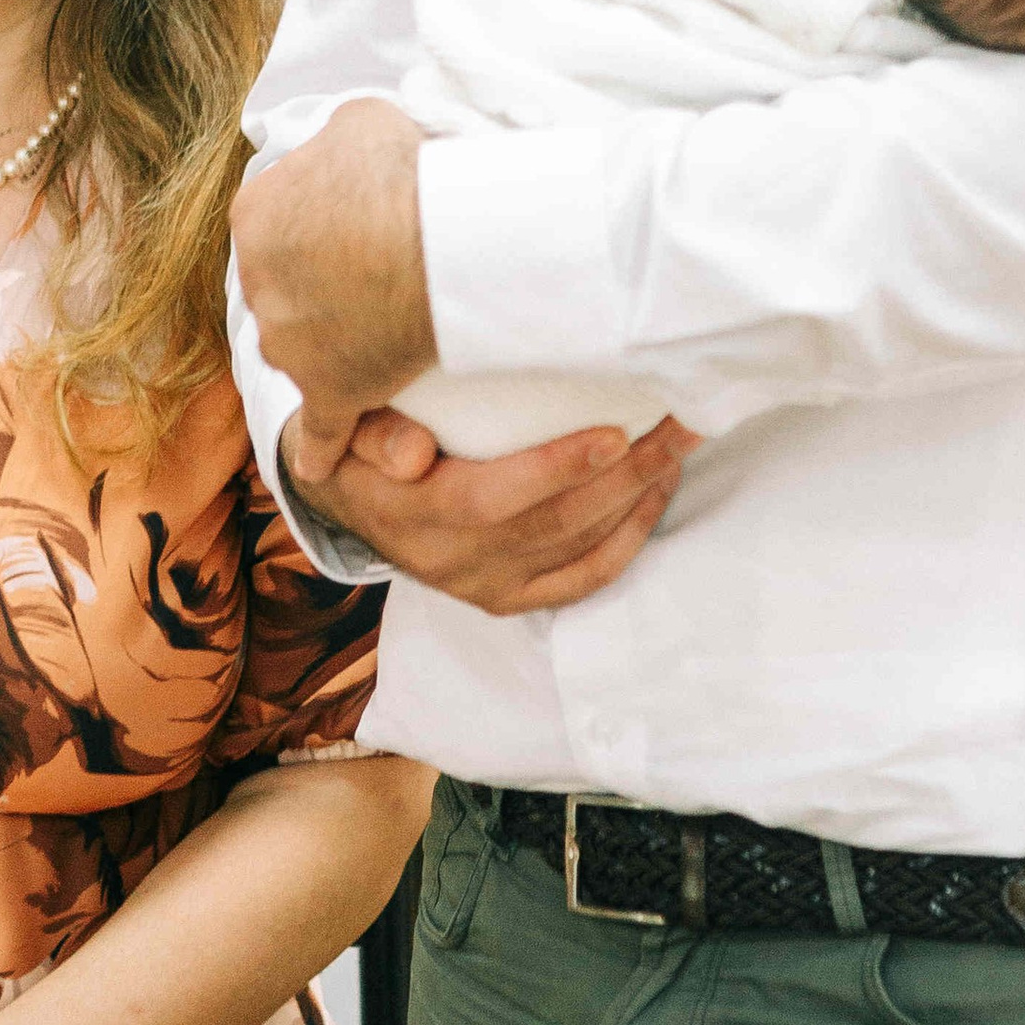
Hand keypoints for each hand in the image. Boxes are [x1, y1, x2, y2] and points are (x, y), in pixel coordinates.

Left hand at [231, 101, 435, 437]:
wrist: (436, 242)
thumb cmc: (400, 173)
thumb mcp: (359, 123)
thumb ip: (336, 141)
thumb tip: (342, 152)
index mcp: (255, 216)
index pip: (278, 222)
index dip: (323, 222)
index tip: (361, 224)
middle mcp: (257, 284)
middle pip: (287, 288)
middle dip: (322, 285)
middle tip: (379, 275)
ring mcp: (289, 344)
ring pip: (302, 349)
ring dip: (333, 346)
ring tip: (384, 333)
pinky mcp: (329, 392)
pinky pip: (320, 431)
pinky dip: (321, 449)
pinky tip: (320, 465)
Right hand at [282, 402, 696, 614]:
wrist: (345, 501)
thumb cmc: (357, 445)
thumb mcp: (344, 429)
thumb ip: (376, 434)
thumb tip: (414, 454)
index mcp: (409, 514)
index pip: (490, 498)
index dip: (555, 469)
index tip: (614, 432)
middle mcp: (451, 561)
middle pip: (551, 523)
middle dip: (625, 474)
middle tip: (678, 425)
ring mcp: (483, 587)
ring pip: (575, 549)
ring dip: (637, 498)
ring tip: (680, 446)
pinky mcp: (507, 599)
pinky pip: (579, 581)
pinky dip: (626, 541)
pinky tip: (654, 496)